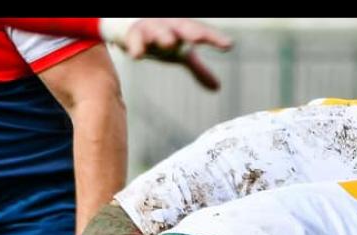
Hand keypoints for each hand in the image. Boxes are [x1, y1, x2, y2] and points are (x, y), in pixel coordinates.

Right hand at [102, 18, 232, 89]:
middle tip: (198, 38)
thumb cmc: (160, 38)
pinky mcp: (131, 34)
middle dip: (190, 31)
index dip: (215, 38)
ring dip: (163, 36)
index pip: (201, 33)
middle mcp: (168, 27)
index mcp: (183, 30)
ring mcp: (150, 28)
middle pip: (181, 27)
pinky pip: (134, 40)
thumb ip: (198, 69)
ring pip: (157, 30)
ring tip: (169, 43)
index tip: (229, 45)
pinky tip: (137, 56)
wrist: (127, 24)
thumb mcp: (180, 54)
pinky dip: (136, 47)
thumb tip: (218, 88)